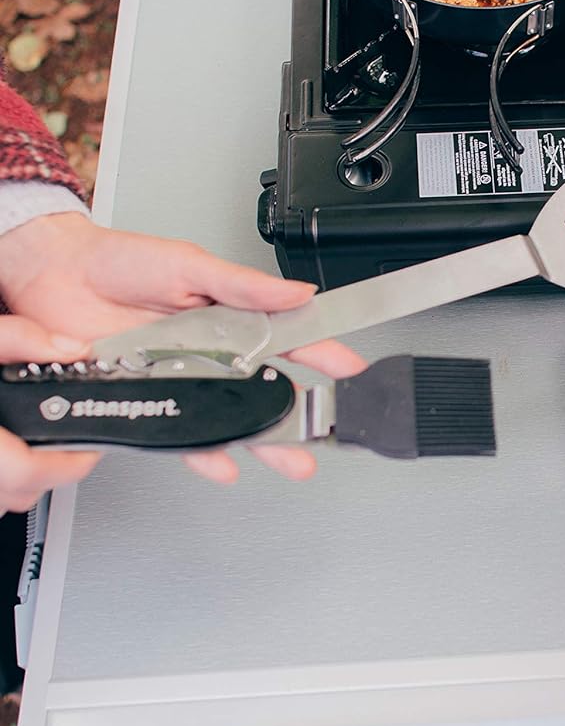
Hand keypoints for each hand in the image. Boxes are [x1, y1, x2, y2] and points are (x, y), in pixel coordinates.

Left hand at [0, 213, 365, 494]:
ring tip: (290, 458)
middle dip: (299, 412)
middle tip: (325, 427)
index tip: (348, 367)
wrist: (54, 276)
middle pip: (265, 388)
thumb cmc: (120, 262)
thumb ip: (242, 285)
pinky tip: (223, 463)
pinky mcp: (150, 400)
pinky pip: (181, 433)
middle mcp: (211, 351)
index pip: (288, 336)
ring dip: (261, 440)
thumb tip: (294, 291)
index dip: (321, 352)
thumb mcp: (189, 263)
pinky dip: (202, 453)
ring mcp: (182, 378)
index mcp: (230, 315)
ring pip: (230, 416)